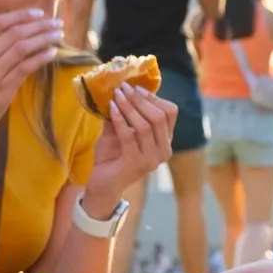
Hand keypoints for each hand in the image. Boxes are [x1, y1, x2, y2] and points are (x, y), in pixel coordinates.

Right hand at [0, 9, 63, 142]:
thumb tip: (6, 37)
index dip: (20, 15)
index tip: (38, 13)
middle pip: (14, 33)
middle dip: (39, 25)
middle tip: (56, 22)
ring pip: (22, 47)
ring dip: (44, 38)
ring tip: (58, 34)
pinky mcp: (2, 90)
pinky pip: (26, 67)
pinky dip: (41, 57)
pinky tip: (52, 52)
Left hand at [82, 84, 175, 212]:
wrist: (102, 185)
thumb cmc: (112, 158)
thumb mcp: (119, 132)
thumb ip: (124, 115)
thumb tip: (120, 90)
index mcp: (165, 141)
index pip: (170, 113)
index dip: (154, 98)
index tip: (135, 87)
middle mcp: (164, 150)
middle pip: (160, 117)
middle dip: (140, 100)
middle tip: (124, 88)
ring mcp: (152, 159)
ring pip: (146, 125)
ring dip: (129, 108)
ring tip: (116, 96)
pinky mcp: (137, 164)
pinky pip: (130, 136)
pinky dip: (120, 120)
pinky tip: (111, 109)